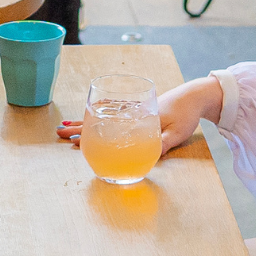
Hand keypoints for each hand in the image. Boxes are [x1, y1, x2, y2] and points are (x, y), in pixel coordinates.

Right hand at [55, 76, 222, 156]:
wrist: (195, 96)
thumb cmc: (187, 114)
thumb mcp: (177, 132)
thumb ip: (163, 144)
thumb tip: (150, 159)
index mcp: (137, 116)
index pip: (107, 125)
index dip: (90, 134)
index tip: (75, 141)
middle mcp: (129, 111)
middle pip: (98, 119)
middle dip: (78, 127)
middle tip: (60, 133)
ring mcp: (129, 109)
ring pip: (101, 115)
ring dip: (84, 121)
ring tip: (66, 126)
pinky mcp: (134, 109)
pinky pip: (110, 111)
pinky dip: (97, 114)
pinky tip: (89, 116)